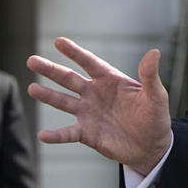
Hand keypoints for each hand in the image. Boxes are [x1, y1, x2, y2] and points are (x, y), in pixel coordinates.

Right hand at [26, 37, 172, 174]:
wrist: (151, 147)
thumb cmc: (155, 118)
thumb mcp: (156, 96)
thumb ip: (150, 75)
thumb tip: (155, 52)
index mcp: (111, 81)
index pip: (90, 63)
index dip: (75, 53)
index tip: (59, 41)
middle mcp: (95, 94)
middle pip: (70, 79)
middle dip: (51, 70)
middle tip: (31, 60)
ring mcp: (89, 113)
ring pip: (63, 102)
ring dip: (47, 96)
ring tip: (31, 88)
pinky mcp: (87, 133)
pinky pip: (68, 133)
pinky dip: (55, 135)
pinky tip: (42, 135)